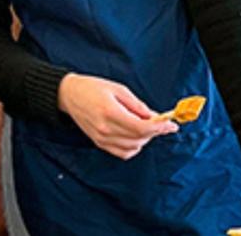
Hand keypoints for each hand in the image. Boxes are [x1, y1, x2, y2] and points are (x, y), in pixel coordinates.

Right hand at [58, 73, 177, 159]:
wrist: (69, 95)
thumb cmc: (92, 88)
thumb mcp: (118, 89)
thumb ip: (137, 105)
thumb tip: (155, 117)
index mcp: (110, 112)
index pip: (141, 127)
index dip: (160, 128)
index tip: (171, 125)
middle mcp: (105, 129)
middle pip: (139, 138)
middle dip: (154, 131)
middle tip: (159, 121)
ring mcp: (101, 138)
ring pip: (133, 148)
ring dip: (144, 139)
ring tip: (143, 125)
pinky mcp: (99, 143)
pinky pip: (123, 153)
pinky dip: (133, 147)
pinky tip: (134, 135)